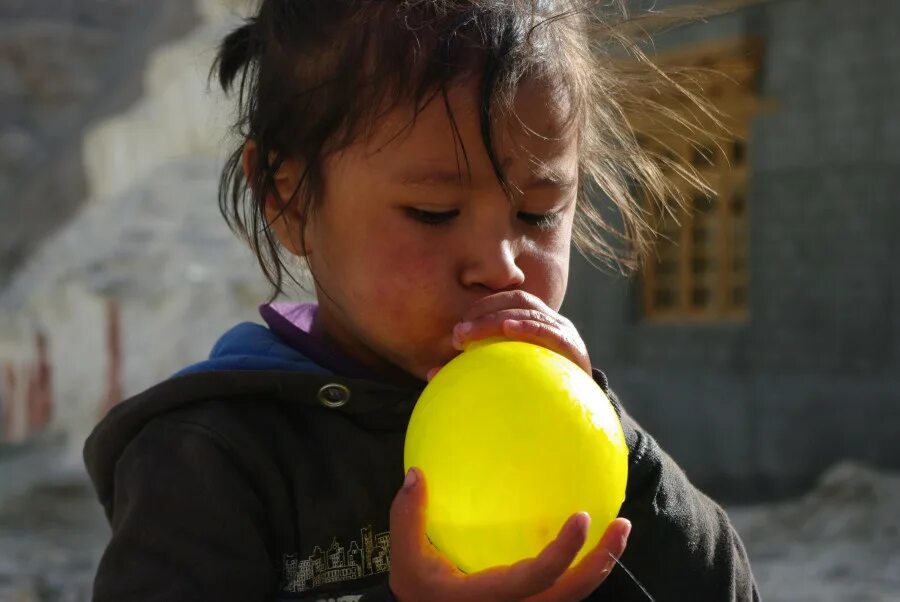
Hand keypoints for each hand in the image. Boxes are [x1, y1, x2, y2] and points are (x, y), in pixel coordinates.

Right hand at [389, 468, 630, 601]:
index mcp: (489, 597)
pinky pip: (563, 590)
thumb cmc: (418, 591)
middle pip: (571, 594)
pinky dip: (581, 567)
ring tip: (618, 529)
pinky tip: (588, 540)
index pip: (537, 577)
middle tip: (622, 524)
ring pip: (573, 596)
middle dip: (601, 561)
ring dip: (600, 564)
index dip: (564, 552)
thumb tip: (415, 473)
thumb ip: (408, 517)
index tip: (583, 517)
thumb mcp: (405, 559)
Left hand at [434, 291, 589, 377]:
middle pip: (518, 301)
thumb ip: (474, 369)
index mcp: (537, 321)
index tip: (458, 325)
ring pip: (531, 312)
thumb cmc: (537, 389)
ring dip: (498, 319)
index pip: (509, 300)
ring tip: (472, 332)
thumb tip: (430, 374)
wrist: (579, 414)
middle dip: (486, 311)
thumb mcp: (506, 373)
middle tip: (459, 332)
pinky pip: (551, 333)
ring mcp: (565, 333)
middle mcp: (553, 321)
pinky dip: (529, 327)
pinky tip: (509, 330)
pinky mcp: (574, 350)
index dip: (483, 306)